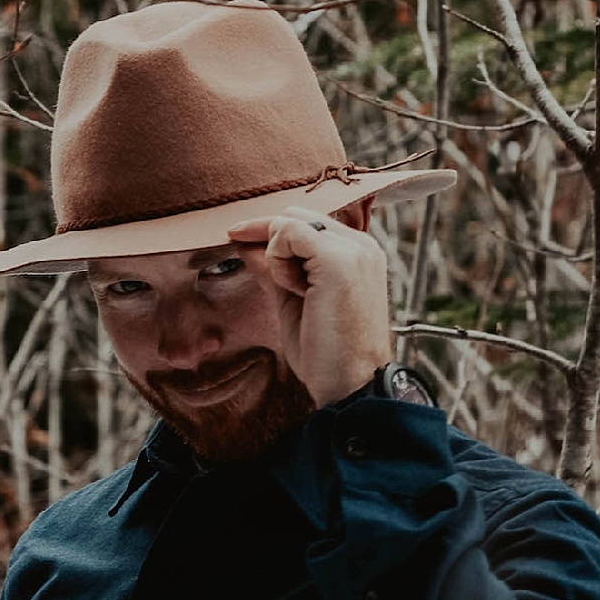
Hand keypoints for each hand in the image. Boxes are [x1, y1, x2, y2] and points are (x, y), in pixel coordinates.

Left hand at [226, 205, 391, 406]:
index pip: (307, 222)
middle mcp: (362, 245)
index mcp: (358, 253)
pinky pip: (289, 233)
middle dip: (271, 241)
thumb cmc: (327, 353)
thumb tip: (245, 244)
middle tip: (281, 284)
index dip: (271, 231)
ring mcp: (354, 249)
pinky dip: (278, 261)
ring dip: (278, 256)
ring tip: (299, 293)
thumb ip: (275, 270)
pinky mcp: (339, 259)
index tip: (237, 237)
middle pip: (296, 215)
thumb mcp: (293, 302)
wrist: (350, 385)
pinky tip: (295, 289)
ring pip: (290, 222)